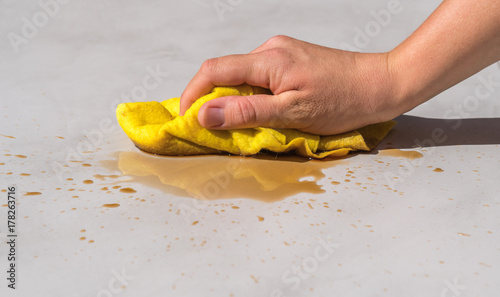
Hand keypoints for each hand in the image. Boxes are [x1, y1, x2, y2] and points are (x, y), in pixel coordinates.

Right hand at [179, 35, 401, 134]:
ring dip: (235, 99)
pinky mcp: (292, 59)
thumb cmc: (343, 101)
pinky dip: (252, 95)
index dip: (193, 94)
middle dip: (214, 100)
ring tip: (243, 125)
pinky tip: (264, 111)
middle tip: (215, 129)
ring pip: (243, 76)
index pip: (214, 70)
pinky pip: (260, 76)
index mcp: (269, 60)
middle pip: (226, 72)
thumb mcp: (292, 114)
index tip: (186, 118)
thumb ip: (246, 112)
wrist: (381, 84)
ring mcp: (282, 52)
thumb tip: (205, 114)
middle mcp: (271, 49)